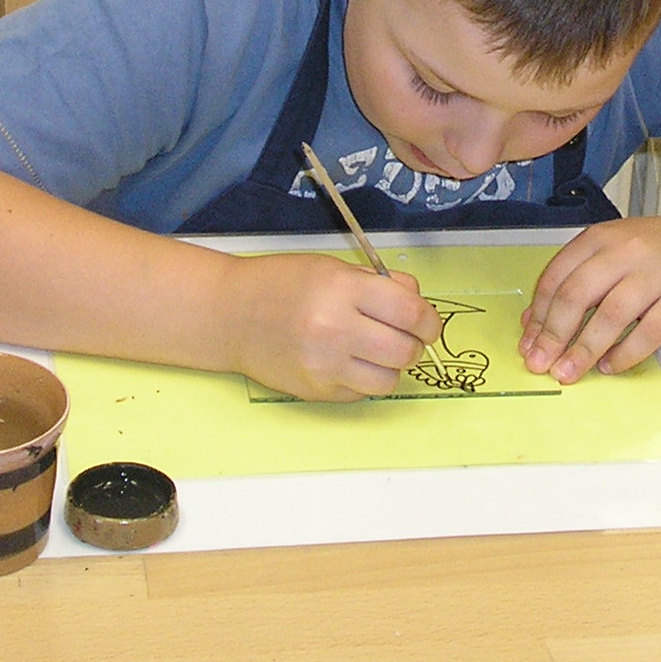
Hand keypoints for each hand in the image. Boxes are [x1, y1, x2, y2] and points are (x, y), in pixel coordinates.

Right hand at [218, 253, 440, 401]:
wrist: (231, 315)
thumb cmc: (281, 285)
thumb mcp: (333, 268)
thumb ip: (381, 284)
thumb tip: (418, 304)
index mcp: (342, 290)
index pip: (410, 312)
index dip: (429, 320)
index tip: (428, 322)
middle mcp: (335, 330)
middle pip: (405, 350)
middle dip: (414, 344)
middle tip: (405, 335)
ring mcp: (324, 365)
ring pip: (389, 380)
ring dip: (392, 366)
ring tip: (376, 349)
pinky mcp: (317, 391)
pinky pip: (363, 393)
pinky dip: (366, 379)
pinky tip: (349, 360)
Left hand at [520, 216, 660, 381]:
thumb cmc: (647, 254)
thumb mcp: (605, 253)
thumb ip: (570, 281)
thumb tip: (534, 325)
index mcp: (599, 238)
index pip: (557, 277)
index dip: (539, 315)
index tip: (529, 343)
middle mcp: (626, 252)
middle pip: (579, 294)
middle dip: (555, 334)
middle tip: (542, 363)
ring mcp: (657, 275)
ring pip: (612, 315)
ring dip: (585, 349)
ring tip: (569, 371)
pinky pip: (649, 333)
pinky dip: (625, 354)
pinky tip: (608, 365)